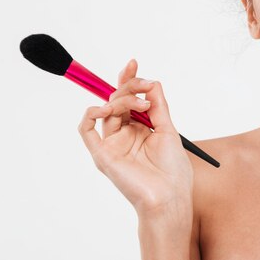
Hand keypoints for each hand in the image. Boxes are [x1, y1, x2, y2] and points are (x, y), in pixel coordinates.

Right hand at [78, 59, 192, 216]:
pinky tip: (107, 108)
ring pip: (107, 108)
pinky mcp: (102, 154)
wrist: (170, 196)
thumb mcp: (168, 129)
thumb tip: (151, 81)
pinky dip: (92, 113)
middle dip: (129, 85)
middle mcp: (124, 134)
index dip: (129, 80)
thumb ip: (158, 105)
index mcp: (139, 128)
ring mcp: (112, 143)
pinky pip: (86, 130)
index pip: (128, 98)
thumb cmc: (173, 170)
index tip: (134, 63)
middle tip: (145, 85)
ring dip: (122, 98)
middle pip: (117, 99)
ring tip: (142, 104)